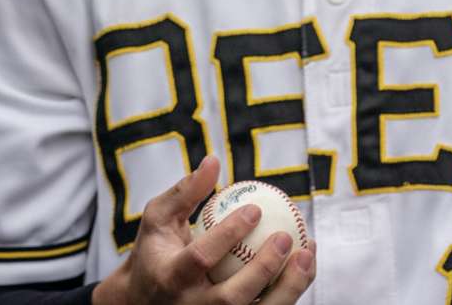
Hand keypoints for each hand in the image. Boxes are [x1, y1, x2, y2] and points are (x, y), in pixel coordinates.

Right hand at [93, 155, 316, 304]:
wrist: (144, 301)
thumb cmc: (155, 251)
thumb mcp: (158, 218)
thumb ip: (185, 191)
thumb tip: (214, 161)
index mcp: (170, 277)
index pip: (200, 258)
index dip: (229, 234)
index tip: (255, 208)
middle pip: (231, 298)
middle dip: (263, 268)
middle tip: (286, 237)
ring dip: (288, 288)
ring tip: (307, 253)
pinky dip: (290, 292)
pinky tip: (306, 265)